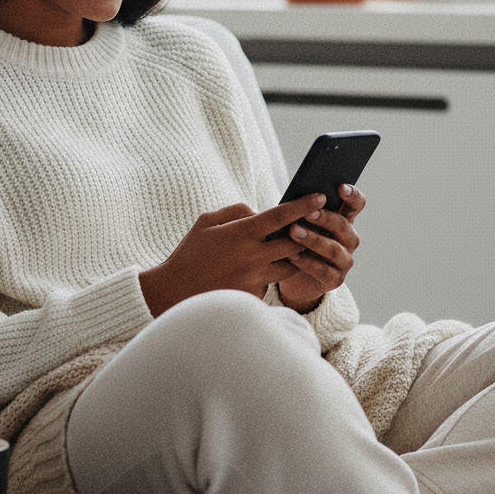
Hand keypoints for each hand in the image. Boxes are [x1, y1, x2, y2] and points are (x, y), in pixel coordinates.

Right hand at [138, 194, 328, 316]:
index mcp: (241, 233)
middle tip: (316, 226)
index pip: (281, 215)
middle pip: (296, 243)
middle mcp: (252, 256)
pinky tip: (261, 273)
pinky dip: (271, 275)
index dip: (303, 205)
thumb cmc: (190, 253)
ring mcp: (255, 279)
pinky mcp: (254, 297)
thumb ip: (237, 211)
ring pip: (290, 266)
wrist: (174, 292)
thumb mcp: (207, 222)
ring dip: (293, 257)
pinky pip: (273, 283)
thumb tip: (261, 212)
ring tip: (292, 249)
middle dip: (308, 233)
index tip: (320, 196)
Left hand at [277, 184, 364, 313]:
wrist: (292, 276)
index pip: (356, 204)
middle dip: (326, 218)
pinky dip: (307, 263)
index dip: (352, 195)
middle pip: (344, 226)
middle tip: (308, 213)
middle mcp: (349, 239)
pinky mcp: (335, 280)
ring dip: (314, 240)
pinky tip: (292, 256)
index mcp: (343, 220)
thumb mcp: (300, 223)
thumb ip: (303, 210)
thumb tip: (294, 196)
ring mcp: (344, 261)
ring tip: (294, 232)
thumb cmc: (296, 241)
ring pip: (334, 249)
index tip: (340, 187)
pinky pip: (324, 271)